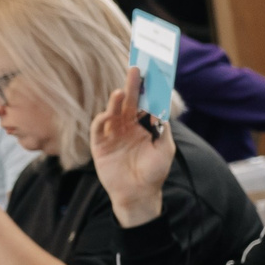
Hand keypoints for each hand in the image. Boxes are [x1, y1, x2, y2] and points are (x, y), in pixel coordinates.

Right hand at [92, 66, 176, 226]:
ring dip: (115, 101)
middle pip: (128, 102)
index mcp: (144, 125)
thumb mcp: (165, 149)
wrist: (139, 194)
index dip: (147, 89)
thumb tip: (162, 108)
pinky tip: (108, 114)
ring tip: (120, 92)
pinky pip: (99, 128)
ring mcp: (113, 134)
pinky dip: (102, 119)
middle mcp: (128, 126)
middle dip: (132, 86)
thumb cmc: (155, 172)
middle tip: (135, 70)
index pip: (144, 102)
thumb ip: (162, 129)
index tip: (152, 73)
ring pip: (113, 112)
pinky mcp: (100, 144)